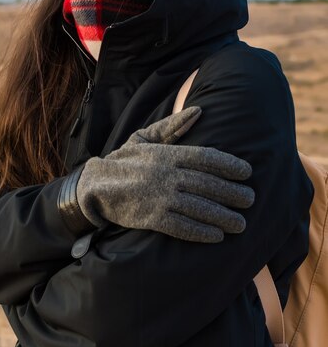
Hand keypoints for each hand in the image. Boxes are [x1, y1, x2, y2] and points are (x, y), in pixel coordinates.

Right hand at [75, 107, 253, 242]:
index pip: (206, 157)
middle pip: (208, 184)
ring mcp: (160, 197)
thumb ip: (173, 126)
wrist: (95, 185)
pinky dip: (201, 232)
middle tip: (251, 200)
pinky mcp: (152, 218)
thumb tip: (198, 110)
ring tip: (240, 224)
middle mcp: (167, 175)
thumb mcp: (145, 137)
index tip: (247, 173)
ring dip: (223, 217)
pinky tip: (216, 236)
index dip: (229, 165)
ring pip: (199, 207)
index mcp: (167, 154)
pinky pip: (182, 227)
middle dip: (233, 194)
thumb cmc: (124, 161)